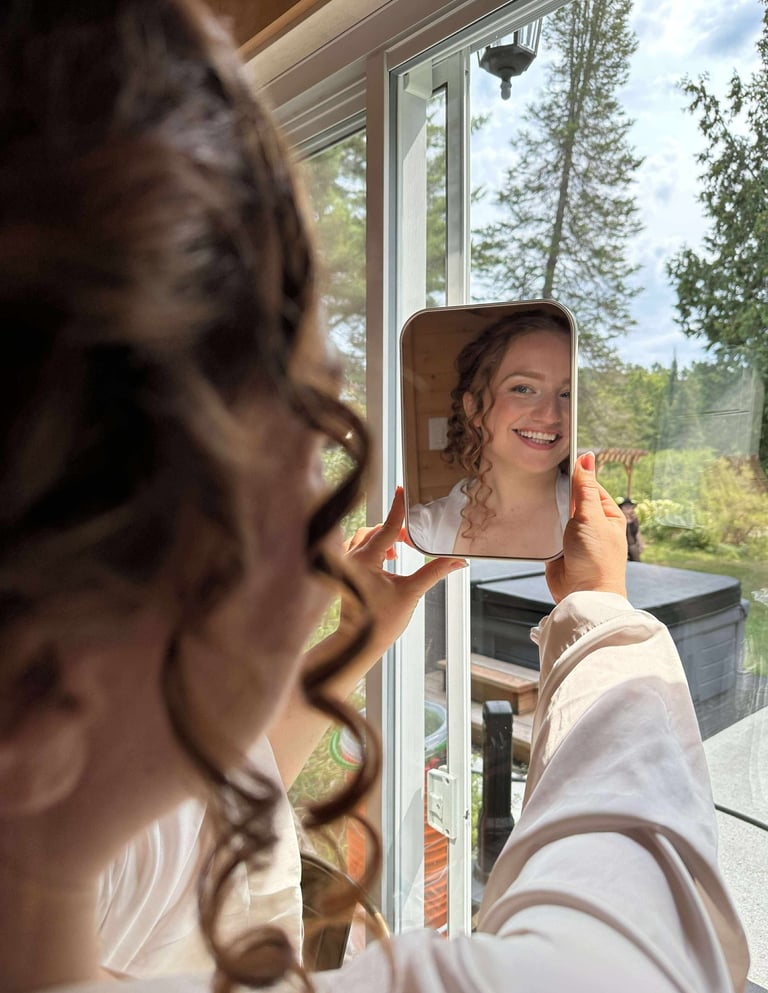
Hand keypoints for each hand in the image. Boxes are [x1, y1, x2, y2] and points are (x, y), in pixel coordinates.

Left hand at [339, 487, 466, 661]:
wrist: (356, 642)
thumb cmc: (379, 622)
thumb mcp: (410, 593)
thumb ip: (434, 572)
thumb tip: (458, 561)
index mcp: (364, 560)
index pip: (386, 527)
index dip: (398, 508)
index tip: (403, 489)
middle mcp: (350, 557)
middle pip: (377, 530)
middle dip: (397, 531)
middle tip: (415, 540)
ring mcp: (344, 563)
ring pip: (365, 536)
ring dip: (384, 537)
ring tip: (401, 549)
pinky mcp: (344, 569)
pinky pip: (357, 546)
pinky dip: (373, 545)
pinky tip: (387, 557)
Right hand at [545, 452, 627, 602]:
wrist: (582, 594)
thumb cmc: (596, 559)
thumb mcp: (591, 516)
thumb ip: (585, 487)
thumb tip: (587, 458)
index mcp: (607, 514)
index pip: (589, 485)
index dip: (576, 474)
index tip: (559, 462)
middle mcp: (592, 524)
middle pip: (572, 498)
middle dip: (560, 494)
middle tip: (545, 482)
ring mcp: (574, 536)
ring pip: (558, 513)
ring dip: (551, 510)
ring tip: (540, 501)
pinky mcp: (558, 548)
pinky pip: (548, 530)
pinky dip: (543, 526)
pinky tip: (536, 519)